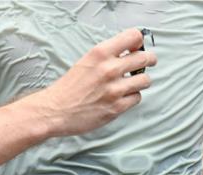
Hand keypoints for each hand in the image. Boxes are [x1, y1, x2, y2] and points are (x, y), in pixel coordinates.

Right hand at [33, 28, 155, 136]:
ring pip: (145, 80)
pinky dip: (131, 98)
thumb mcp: (86, 61)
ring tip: (131, 84)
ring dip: (140, 81)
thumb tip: (129, 52)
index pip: (134, 36)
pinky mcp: (116, 107)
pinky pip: (137, 98)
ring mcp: (114, 89)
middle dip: (148, 61)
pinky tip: (122, 97)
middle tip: (146, 63)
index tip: (137, 48)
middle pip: (145, 58)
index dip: (139, 42)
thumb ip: (107, 56)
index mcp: (100, 53)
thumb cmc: (67, 88)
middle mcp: (109, 69)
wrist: (54, 111)